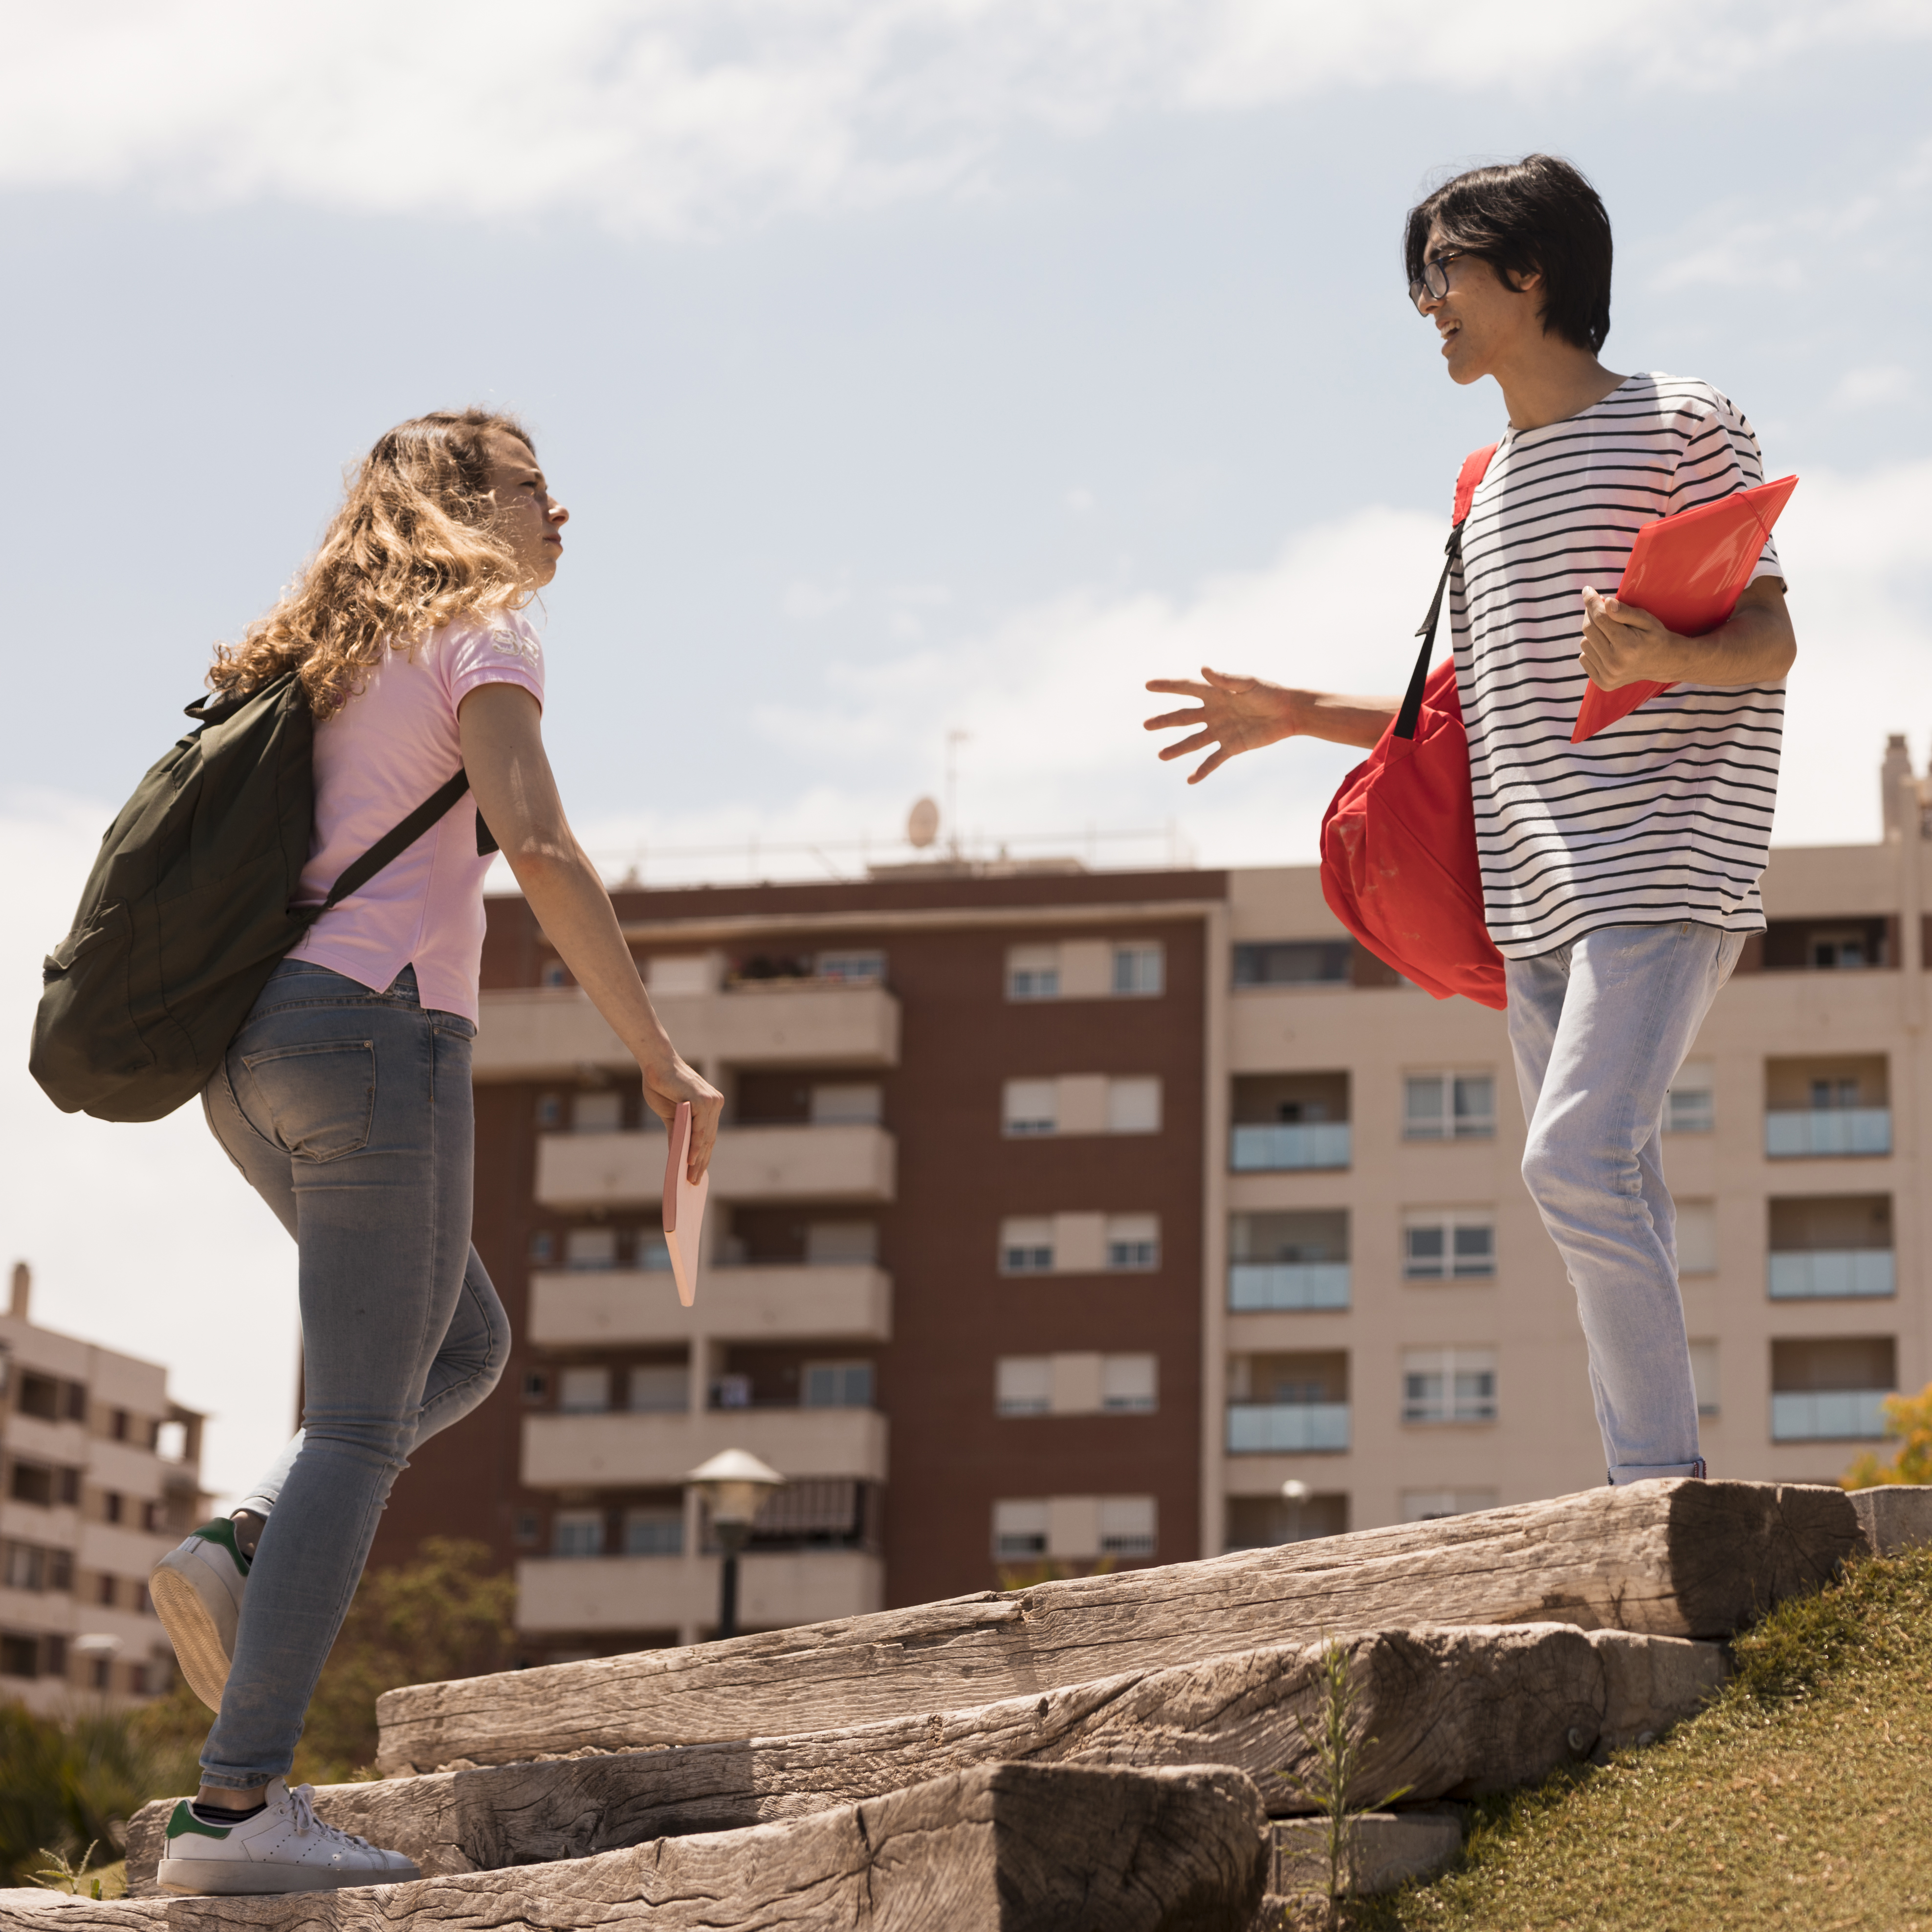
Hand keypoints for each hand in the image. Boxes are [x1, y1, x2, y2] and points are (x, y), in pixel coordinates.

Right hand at [640, 1054, 723, 1179]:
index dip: (703, 1157)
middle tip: (693, 1182)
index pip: (708, 1136)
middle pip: (709, 1139)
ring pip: (706, 1136)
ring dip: (699, 1159)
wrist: (656, 1064)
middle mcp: (715, 1103)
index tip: (697, 1174)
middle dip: (701, 1162)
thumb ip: (678, 1133)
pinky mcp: (702, 1099)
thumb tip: (678, 1157)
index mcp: (710, 1106)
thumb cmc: (662, 1085)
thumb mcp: (671, 1115)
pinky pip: (700, 1128)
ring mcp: (711, 1101)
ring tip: (691, 1177)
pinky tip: (691, 1160)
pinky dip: (695, 1145)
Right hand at [1143, 667, 1299, 783]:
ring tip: (1161, 756)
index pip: (1186, 689)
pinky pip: (1213, 760)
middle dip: (1164, 721)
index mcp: (1215, 693)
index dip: (1167, 686)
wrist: (1289, 713)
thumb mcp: (1248, 684)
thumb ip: (1225, 679)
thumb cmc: (1269, 693)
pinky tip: (1190, 780)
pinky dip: (1202, 770)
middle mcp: (1214, 712)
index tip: (1148, 685)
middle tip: (1146, 725)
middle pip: (1183, 717)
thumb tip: (1203, 669)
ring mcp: (1221, 730)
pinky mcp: (1232, 746)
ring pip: (1194, 741)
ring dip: (1177, 749)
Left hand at [1579, 588, 1681, 690]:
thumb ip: (1625, 612)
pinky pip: (1584, 658)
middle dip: (1591, 613)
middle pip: (1589, 629)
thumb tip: (1606, 602)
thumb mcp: (1646, 619)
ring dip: (1593, 633)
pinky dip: (1592, 648)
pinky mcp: (1603, 682)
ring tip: (1610, 631)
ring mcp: (1608, 676)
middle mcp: (1615, 663)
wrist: (1666, 663)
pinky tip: (1607, 646)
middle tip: (1600, 605)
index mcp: (1628, 646)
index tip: (1587, 590)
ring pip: (1584, 643)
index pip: (1600, 618)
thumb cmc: (1655, 636)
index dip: (1591, 602)